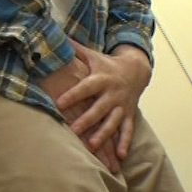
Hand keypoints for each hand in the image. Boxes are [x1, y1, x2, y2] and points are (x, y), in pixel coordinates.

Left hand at [56, 41, 150, 158]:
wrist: (136, 69)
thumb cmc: (106, 64)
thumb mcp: (91, 55)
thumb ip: (73, 49)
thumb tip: (54, 35)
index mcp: (101, 78)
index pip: (85, 88)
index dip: (73, 95)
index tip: (59, 103)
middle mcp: (112, 93)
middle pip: (99, 108)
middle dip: (87, 120)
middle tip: (73, 131)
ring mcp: (122, 105)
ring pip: (113, 122)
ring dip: (104, 135)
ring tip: (93, 146)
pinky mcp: (129, 115)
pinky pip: (128, 131)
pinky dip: (125, 143)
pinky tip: (120, 156)